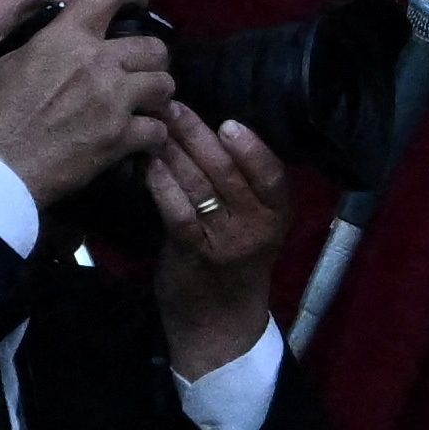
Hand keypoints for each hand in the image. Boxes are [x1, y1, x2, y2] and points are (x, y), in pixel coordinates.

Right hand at [0, 0, 173, 215]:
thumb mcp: (8, 64)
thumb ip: (44, 44)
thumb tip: (59, 31)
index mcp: (64, 38)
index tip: (137, 3)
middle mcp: (96, 61)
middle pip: (155, 47)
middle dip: (151, 61)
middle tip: (137, 75)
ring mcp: (113, 99)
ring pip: (166, 85)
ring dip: (156, 98)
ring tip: (143, 107)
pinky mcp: (120, 136)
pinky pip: (158, 129)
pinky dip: (152, 136)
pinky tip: (138, 140)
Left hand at [148, 105, 291, 379]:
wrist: (219, 321)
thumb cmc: (235, 264)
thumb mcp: (253, 224)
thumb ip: (242, 189)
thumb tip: (210, 136)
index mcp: (278, 213)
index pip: (271, 172)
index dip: (250, 145)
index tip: (227, 119)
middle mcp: (258, 225)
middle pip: (228, 172)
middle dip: (199, 136)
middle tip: (175, 107)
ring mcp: (226, 241)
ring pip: (200, 187)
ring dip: (174, 154)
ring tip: (156, 129)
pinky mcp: (194, 254)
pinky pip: (178, 213)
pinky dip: (163, 187)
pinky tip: (150, 168)